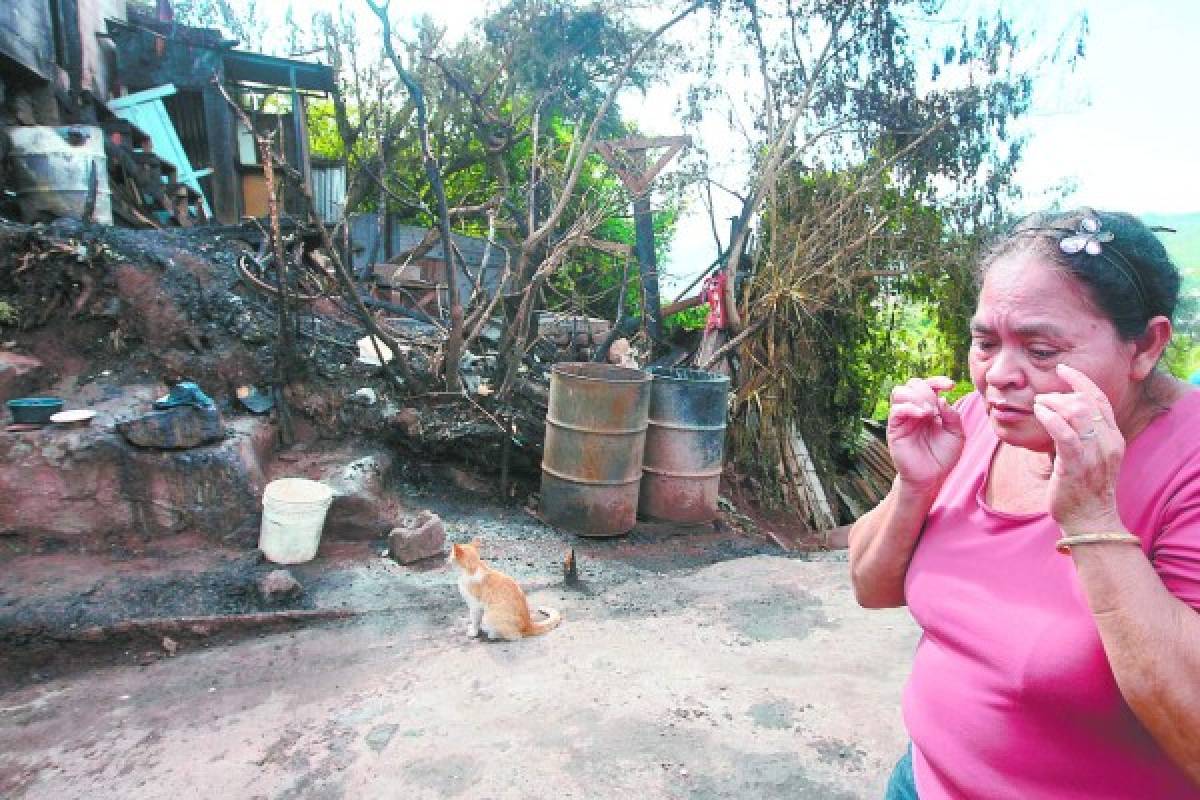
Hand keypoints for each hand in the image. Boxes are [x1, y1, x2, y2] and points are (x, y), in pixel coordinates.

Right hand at [886, 376, 965, 494]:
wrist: (932, 477)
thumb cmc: (944, 456)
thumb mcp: (956, 434)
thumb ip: (952, 416)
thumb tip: (943, 399)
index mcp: (930, 408)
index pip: (929, 385)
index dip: (938, 380)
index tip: (951, 386)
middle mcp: (915, 410)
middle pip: (912, 383)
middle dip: (927, 390)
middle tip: (937, 407)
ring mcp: (903, 418)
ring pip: (899, 392)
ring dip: (917, 397)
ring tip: (929, 412)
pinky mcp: (894, 428)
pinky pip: (896, 410)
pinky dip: (909, 407)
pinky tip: (922, 415)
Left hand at [1032, 364, 1124, 532]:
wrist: (1090, 521)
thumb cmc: (1084, 490)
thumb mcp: (1089, 457)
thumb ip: (1081, 435)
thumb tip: (1059, 413)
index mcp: (1112, 438)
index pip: (1101, 399)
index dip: (1082, 381)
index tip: (1063, 369)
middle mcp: (1107, 443)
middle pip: (1087, 402)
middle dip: (1062, 393)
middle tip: (1043, 398)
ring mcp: (1094, 454)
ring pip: (1077, 413)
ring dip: (1053, 403)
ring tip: (1038, 405)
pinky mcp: (1076, 465)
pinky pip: (1065, 433)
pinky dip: (1050, 418)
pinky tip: (1039, 413)